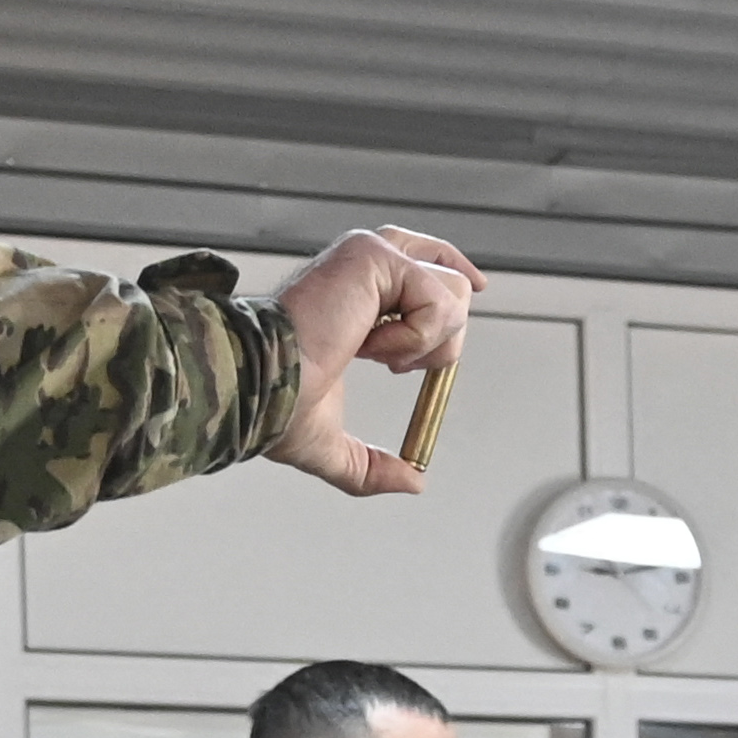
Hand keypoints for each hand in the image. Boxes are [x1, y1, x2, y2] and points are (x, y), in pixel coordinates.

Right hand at [265, 228, 484, 496]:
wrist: (258, 389)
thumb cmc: (275, 406)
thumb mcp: (329, 446)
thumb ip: (370, 465)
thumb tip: (412, 484)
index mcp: (354, 294)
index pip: (420, 264)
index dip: (452, 276)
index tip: (479, 286)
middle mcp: (362, 264)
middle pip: (447, 272)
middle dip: (445, 332)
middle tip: (397, 364)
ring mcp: (367, 254)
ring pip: (452, 289)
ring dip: (426, 344)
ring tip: (376, 357)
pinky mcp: (372, 254)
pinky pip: (436, 301)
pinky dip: (415, 340)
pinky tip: (368, 346)